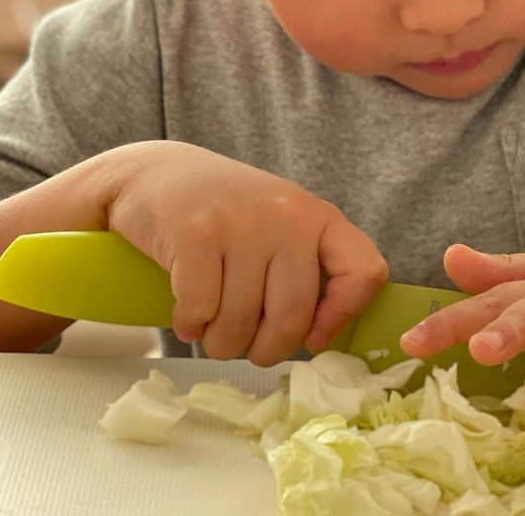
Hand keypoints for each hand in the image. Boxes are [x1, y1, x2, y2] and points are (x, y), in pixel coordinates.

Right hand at [101, 141, 386, 366]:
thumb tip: (319, 340)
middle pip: (292, 318)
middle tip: (244, 343)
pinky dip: (189, 327)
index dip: (342, 317)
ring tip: (212, 327)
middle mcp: (288, 215)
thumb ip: (307, 271)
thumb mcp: (283, 229)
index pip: (365, 272)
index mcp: (319, 217)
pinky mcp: (195, 232)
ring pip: (240, 324)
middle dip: (264, 351)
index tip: (312, 336)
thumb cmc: (228, 215)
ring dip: (221, 343)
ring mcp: (242, 222)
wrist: (159, 173)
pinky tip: (188, 315)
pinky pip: (200, 311)